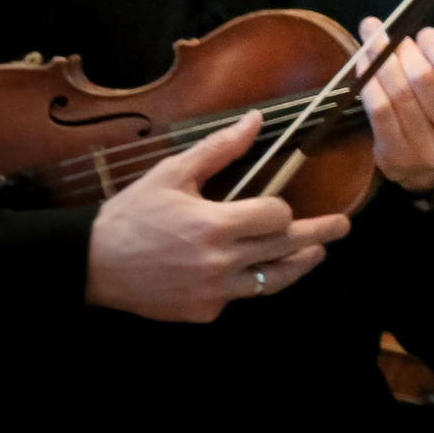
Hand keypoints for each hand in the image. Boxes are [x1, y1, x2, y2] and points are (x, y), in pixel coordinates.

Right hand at [85, 111, 350, 321]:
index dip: (281, 209)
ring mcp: (213, 292)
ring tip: (316, 254)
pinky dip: (248, 283)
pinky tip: (250, 270)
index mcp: (214, 225)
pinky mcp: (203, 313)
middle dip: (320, 235)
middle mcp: (219, 262)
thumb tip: (255, 119)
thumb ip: (219, 148)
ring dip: (299, 265)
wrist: (90, 264)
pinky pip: (240, 297)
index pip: (276, 217)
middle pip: (287, 249)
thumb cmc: (132, 215)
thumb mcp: (172, 174)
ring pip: (273, 281)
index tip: (278, 205)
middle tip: (343, 226)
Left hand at [358, 1, 433, 195]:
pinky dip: (368, 83)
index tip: (424, 34)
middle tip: (395, 38)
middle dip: (403, 50)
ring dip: (379, 60)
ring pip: (397, 95)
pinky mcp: (396, 159)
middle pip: (422, 80)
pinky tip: (363, 65)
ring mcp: (427, 152)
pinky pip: (379, 112)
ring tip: (373, 40)